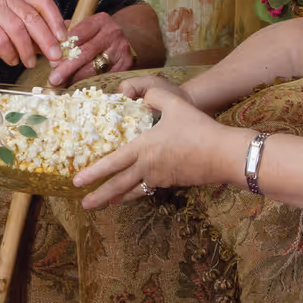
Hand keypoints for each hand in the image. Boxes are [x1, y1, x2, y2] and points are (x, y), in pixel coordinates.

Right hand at [0, 0, 68, 67]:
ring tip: (30, 63)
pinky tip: (13, 60)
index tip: (64, 40)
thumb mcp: (21, 30)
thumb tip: (69, 39)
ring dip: (27, 50)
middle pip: (32, 17)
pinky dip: (10, 53)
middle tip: (55, 57)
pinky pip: (1, 40)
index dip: (56, 22)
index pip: (45, 3)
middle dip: (46, 40)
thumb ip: (42, 32)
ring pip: (17, 29)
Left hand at [45, 12, 135, 86]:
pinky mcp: (126, 64)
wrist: (121, 39)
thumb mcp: (84, 27)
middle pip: (87, 52)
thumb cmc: (96, 35)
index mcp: (100, 20)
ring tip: (63, 84)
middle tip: (53, 79)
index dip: (64, 48)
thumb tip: (48, 47)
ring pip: (96, 67)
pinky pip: (104, 77)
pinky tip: (78, 86)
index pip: (79, 33)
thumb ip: (67, 34)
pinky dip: (89, 83)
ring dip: (77, 78)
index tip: (52, 61)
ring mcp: (121, 49)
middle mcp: (113, 33)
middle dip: (68, 67)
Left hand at [75, 81, 247, 209]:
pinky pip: (149, 188)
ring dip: (117, 198)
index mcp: (144, 148)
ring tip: (105, 204)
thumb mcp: (175, 104)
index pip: (112, 162)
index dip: (94, 172)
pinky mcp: (173, 182)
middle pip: (118, 185)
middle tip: (84, 205)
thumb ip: (154, 97)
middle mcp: (148, 167)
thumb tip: (143, 97)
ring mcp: (160, 178)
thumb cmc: (198, 128)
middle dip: (99, 196)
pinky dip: (138, 192)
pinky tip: (135, 193)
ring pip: (134, 191)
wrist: (224, 155)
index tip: (77, 181)